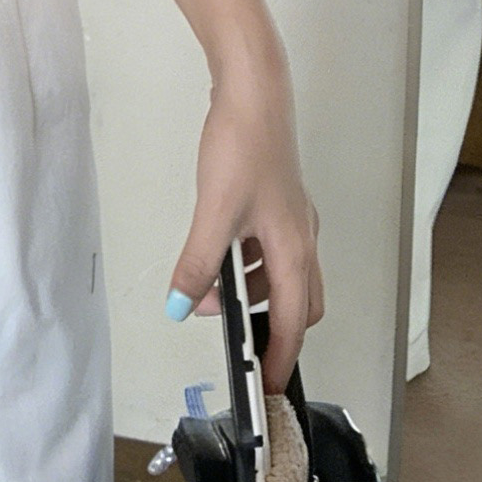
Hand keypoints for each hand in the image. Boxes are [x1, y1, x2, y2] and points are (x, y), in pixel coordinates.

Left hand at [166, 64, 322, 393]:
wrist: (254, 92)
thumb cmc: (244, 147)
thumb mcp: (215, 213)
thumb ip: (198, 263)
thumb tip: (180, 304)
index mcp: (295, 252)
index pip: (292, 325)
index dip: (279, 361)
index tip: (267, 390)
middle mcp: (302, 239)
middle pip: (297, 305)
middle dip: (269, 329)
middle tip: (236, 342)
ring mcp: (292, 218)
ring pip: (282, 275)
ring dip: (253, 292)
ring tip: (209, 291)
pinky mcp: (278, 199)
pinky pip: (270, 248)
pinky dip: (249, 263)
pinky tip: (218, 251)